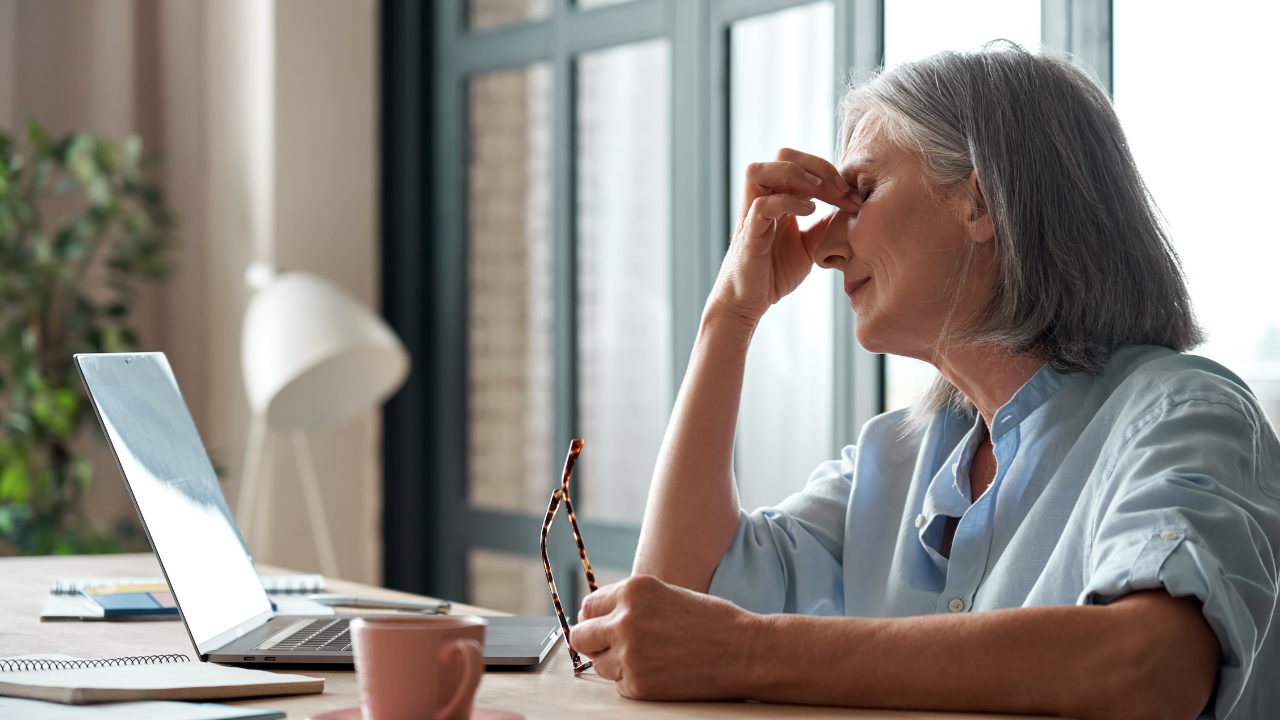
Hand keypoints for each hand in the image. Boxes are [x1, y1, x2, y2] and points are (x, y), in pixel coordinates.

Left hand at [572, 575, 760, 699]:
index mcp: (633, 590)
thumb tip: (596, 619)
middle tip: (614, 647)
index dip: (597, 619)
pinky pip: (619, 685)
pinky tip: (661, 671)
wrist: (745, 651)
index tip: (604, 627)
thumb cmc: (712, 621)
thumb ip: (630, 604)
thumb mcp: (665, 594)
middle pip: (581, 637)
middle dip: (594, 642)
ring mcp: (630, 654)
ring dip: (616, 663)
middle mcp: (625, 620)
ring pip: (599, 664)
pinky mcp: (639, 684)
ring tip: (650, 658)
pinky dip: (634, 681)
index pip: (588, 607)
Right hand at [710, 148, 861, 324]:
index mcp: (779, 198)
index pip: (803, 165)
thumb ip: (825, 225)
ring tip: (819, 191)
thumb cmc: (774, 273)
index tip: (854, 196)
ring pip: (759, 170)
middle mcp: (763, 199)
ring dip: (794, 174)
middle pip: (783, 155)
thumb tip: (850, 209)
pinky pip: (760, 205)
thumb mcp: (810, 245)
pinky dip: (786, 202)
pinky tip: (808, 211)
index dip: (831, 173)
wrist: (749, 302)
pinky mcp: (748, 234)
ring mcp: (752, 215)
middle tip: (840, 189)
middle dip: (817, 166)